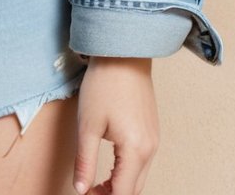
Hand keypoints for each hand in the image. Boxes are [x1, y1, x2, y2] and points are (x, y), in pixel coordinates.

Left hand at [72, 57, 159, 194]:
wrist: (123, 53)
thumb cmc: (104, 85)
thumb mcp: (88, 125)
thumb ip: (85, 161)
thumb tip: (80, 189)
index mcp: (135, 150)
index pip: (122, 193)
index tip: (85, 193)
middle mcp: (150, 149)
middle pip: (134, 189)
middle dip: (112, 194)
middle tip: (89, 190)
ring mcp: (154, 140)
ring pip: (139, 177)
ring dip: (120, 184)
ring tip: (97, 181)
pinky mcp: (152, 131)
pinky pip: (142, 161)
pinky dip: (128, 171)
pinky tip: (111, 165)